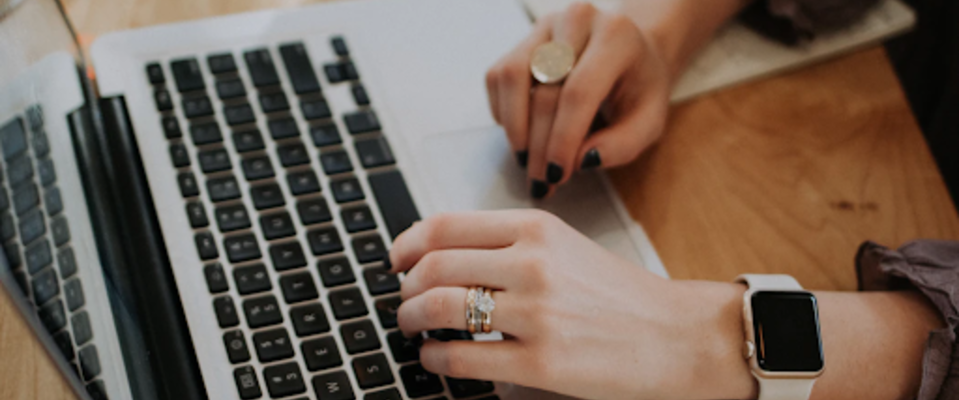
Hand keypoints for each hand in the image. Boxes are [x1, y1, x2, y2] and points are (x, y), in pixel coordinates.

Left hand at [389, 210, 754, 399]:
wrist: (677, 336)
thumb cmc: (621, 296)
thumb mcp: (566, 248)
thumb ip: (509, 245)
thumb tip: (443, 255)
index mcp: (537, 229)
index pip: (446, 225)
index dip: (407, 243)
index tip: (395, 259)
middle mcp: (533, 264)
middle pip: (434, 266)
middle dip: (405, 287)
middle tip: (403, 301)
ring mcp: (537, 314)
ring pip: (440, 308)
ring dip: (411, 320)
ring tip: (413, 328)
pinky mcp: (542, 363)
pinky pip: (463, 358)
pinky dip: (434, 359)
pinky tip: (436, 359)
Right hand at [485, 2, 670, 197]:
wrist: (630, 52)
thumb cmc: (638, 88)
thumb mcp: (649, 121)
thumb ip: (622, 145)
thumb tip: (581, 161)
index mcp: (616, 37)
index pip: (579, 91)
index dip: (563, 138)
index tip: (557, 175)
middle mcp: (577, 21)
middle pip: (544, 91)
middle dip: (539, 145)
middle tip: (541, 181)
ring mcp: (545, 26)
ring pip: (511, 77)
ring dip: (514, 128)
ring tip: (526, 159)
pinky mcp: (522, 39)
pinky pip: (498, 77)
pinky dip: (504, 112)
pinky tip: (523, 133)